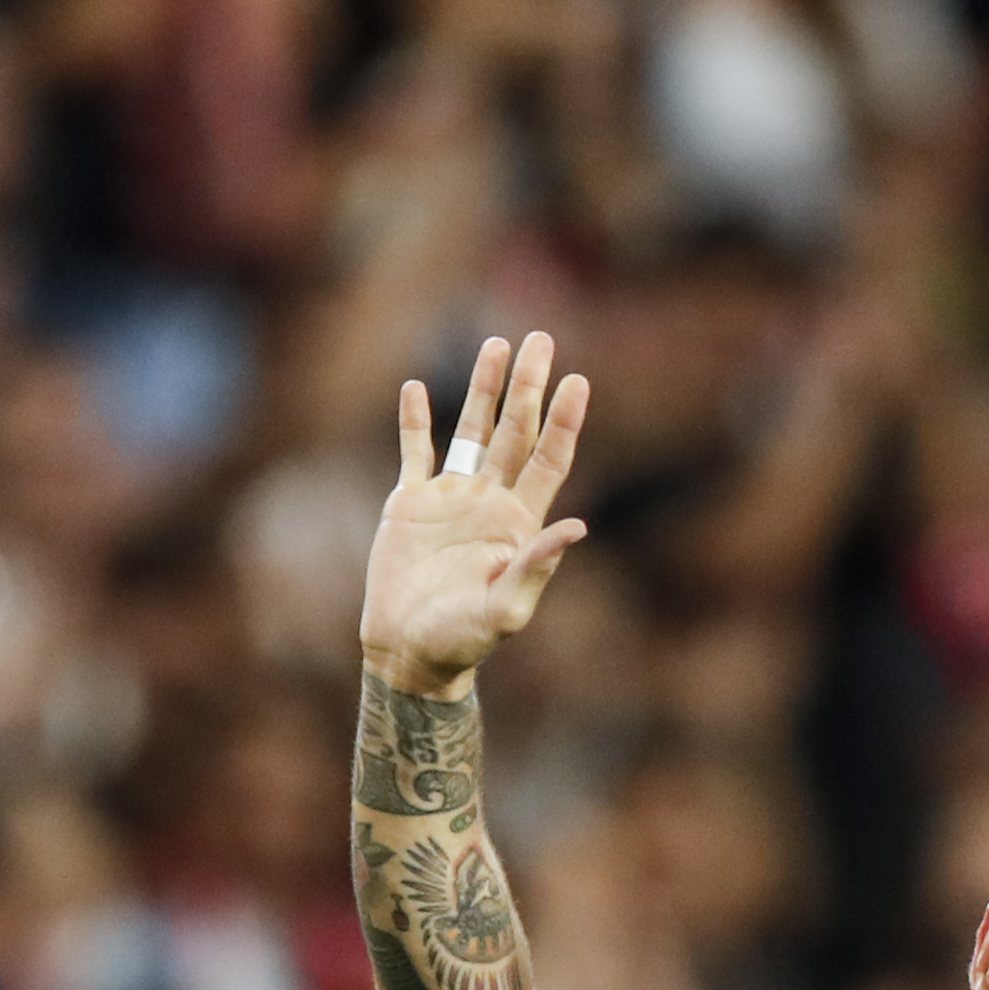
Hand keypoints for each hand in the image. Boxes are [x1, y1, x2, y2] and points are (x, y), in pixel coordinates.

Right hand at [359, 331, 589, 696]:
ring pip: (472, 430)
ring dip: (484, 389)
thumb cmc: (465, 639)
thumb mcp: (507, 607)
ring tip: (495, 344)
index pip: (548, 459)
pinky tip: (416, 387)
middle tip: (540, 338)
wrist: (410, 651)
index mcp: (519, 522)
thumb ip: (539, 565)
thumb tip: (578, 526)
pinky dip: (414, 421)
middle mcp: (490, 501)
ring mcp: (451, 499)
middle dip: (528, 386)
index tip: (578, 382)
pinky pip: (415, 452)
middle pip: (515, 431)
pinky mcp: (410, 504)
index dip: (564, 421)